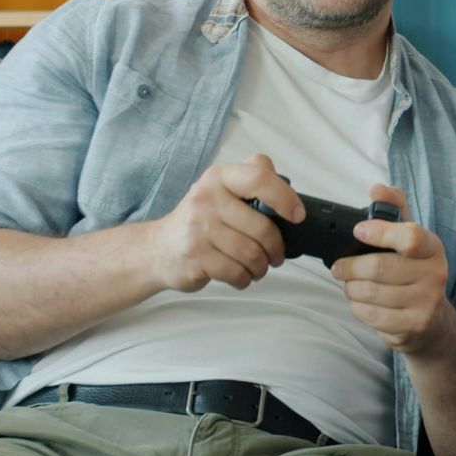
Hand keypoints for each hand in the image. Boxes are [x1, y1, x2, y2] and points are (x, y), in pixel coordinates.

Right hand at [142, 153, 302, 293]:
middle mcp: (207, 198)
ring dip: (261, 267)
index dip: (285, 198)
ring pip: (251, 254)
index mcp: (219, 177)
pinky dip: (245, 278)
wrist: (158, 249)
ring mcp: (198, 227)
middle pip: (262, 227)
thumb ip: (252, 180)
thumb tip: (288, 187)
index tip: (297, 216)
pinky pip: (236, 272)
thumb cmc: (199, 220)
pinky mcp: (195, 255)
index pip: (259, 177)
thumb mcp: (221, 189)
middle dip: (276, 249)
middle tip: (276, 255)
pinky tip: (241, 275)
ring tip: (257, 267)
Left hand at [332, 185, 455, 354]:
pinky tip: (359, 302)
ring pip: (371, 292)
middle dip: (350, 267)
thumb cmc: (415, 273)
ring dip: (351, 288)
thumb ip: (394, 209)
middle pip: (380, 268)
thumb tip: (377, 188)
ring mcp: (425, 303)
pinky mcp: (412, 326)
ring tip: (349, 284)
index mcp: (433, 248)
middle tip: (339, 268)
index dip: (380, 232)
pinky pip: (371, 315)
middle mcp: (435, 274)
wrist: (435, 323)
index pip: (410, 236)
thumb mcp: (410, 239)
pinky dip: (357, 307)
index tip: (358, 231)